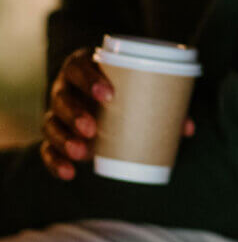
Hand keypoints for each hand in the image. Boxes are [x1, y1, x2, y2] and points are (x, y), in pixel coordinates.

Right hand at [40, 47, 194, 180]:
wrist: (98, 95)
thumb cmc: (122, 88)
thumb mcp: (137, 88)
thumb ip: (163, 103)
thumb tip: (188, 128)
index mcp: (82, 68)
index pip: (79, 68)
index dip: (89, 80)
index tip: (109, 94)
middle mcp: (64, 88)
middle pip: (61, 98)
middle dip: (74, 113)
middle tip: (93, 128)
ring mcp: (57, 113)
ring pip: (51, 124)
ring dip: (64, 139)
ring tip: (81, 152)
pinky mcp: (55, 136)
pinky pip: (47, 149)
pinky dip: (54, 162)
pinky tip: (69, 173)